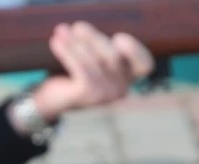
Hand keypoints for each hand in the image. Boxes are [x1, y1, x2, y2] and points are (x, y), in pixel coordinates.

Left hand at [29, 21, 154, 121]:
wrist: (53, 102)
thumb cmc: (75, 77)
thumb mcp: (93, 61)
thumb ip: (98, 47)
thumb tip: (80, 30)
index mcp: (127, 80)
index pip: (144, 66)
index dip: (135, 50)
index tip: (117, 38)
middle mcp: (120, 90)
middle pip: (113, 56)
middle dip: (94, 39)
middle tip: (77, 27)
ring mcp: (105, 95)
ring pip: (93, 60)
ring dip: (75, 42)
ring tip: (61, 31)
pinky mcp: (87, 94)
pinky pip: (79, 66)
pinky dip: (67, 52)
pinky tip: (55, 41)